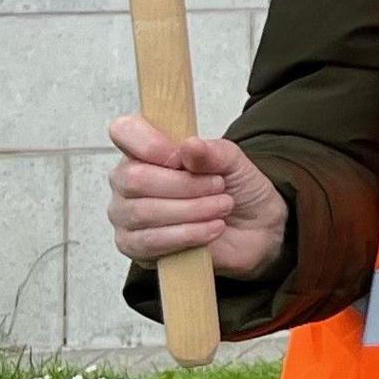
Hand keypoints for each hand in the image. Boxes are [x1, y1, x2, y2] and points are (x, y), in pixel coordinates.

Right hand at [103, 115, 286, 276]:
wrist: (255, 229)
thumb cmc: (236, 190)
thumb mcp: (234, 163)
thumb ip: (212, 152)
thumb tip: (189, 145)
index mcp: (145, 150)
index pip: (124, 132)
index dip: (151, 144)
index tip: (183, 158)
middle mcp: (127, 180)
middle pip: (134, 179)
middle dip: (185, 185)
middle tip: (218, 186)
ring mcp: (125, 215)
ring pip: (143, 212)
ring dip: (192, 210)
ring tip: (222, 206)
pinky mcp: (133, 246)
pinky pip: (149, 242)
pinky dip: (188, 234)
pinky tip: (213, 228)